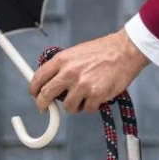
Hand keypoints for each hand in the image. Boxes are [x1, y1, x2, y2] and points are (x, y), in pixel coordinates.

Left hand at [29, 31, 150, 113]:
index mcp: (62, 60)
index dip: (33, 90)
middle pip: (46, 95)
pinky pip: (87, 109)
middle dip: (43, 105)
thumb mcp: (77, 52)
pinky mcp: (95, 95)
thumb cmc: (103, 51)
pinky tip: (97, 96)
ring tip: (84, 97)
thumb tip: (52, 82)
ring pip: (68, 107)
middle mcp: (69, 72)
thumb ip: (63, 66)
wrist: (125, 50)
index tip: (34, 95)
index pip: (38, 78)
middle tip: (46, 109)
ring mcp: (82, 85)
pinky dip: (91, 106)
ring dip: (74, 106)